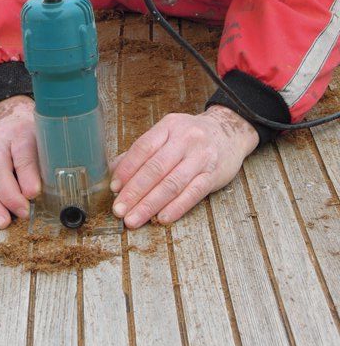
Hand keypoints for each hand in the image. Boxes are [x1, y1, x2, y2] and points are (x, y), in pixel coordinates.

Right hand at [0, 95, 40, 228]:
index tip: (34, 193)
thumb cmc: (32, 134)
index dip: (27, 175)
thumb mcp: (44, 138)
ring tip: (3, 222)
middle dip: (9, 195)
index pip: (22, 154)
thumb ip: (49, 158)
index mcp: (20, 134)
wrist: (10, 120)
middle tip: (23, 212)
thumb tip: (58, 187)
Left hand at [110, 105, 258, 228]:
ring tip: (134, 219)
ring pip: (172, 184)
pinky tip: (161, 218)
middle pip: (155, 168)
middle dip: (134, 192)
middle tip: (119, 210)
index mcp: (169, 126)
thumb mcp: (167, 134)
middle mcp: (185, 140)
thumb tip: (114, 171)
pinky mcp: (213, 175)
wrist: (230, 132)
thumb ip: (141, 151)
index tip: (114, 188)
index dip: (126, 169)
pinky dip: (176, 208)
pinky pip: (192, 194)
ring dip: (150, 204)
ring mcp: (201, 157)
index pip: (143, 148)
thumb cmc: (191, 136)